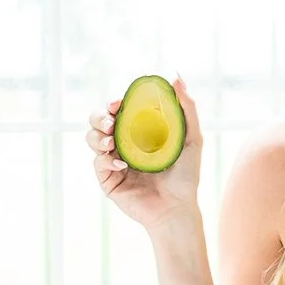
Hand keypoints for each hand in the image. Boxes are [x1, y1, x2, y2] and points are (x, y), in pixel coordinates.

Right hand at [86, 73, 204, 243]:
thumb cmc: (187, 176)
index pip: (119, 111)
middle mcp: (123, 145)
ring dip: (97, 136)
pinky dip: (105, 161)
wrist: (178, 209)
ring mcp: (113, 162)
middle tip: (110, 122)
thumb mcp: (192, 137)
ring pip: (92, 139)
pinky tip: (121, 164)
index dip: (113, 103)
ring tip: (111, 142)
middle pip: (98, 122)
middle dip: (98, 117)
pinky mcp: (108, 181)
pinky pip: (97, 164)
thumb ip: (187, 107)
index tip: (118, 101)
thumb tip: (177, 76)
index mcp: (138, 132)